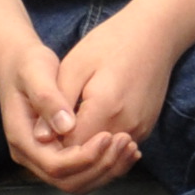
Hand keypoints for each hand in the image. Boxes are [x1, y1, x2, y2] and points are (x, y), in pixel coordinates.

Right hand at [0, 37, 135, 191]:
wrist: (19, 64)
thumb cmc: (28, 65)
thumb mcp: (36, 74)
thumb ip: (48, 100)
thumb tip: (66, 127)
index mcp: (22, 139)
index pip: (56, 166)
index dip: (85, 157)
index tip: (108, 136)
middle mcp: (31, 155)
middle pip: (69, 182)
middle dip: (100, 167)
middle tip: (126, 143)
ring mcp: (44, 158)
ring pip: (79, 182)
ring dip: (108, 170)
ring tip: (131, 147)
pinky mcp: (59, 154)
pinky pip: (84, 173)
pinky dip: (107, 166)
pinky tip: (128, 149)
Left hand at [49, 4, 180, 164]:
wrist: (155, 34)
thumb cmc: (110, 43)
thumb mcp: (74, 67)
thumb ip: (56, 104)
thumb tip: (39, 138)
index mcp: (105, 109)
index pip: (71, 150)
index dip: (52, 148)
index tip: (40, 133)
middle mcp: (127, 126)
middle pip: (90, 160)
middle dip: (67, 156)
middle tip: (49, 137)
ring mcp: (140, 129)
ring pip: (106, 158)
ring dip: (85, 153)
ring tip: (66, 135)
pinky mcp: (146, 128)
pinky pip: (118, 149)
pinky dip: (102, 147)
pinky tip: (88, 130)